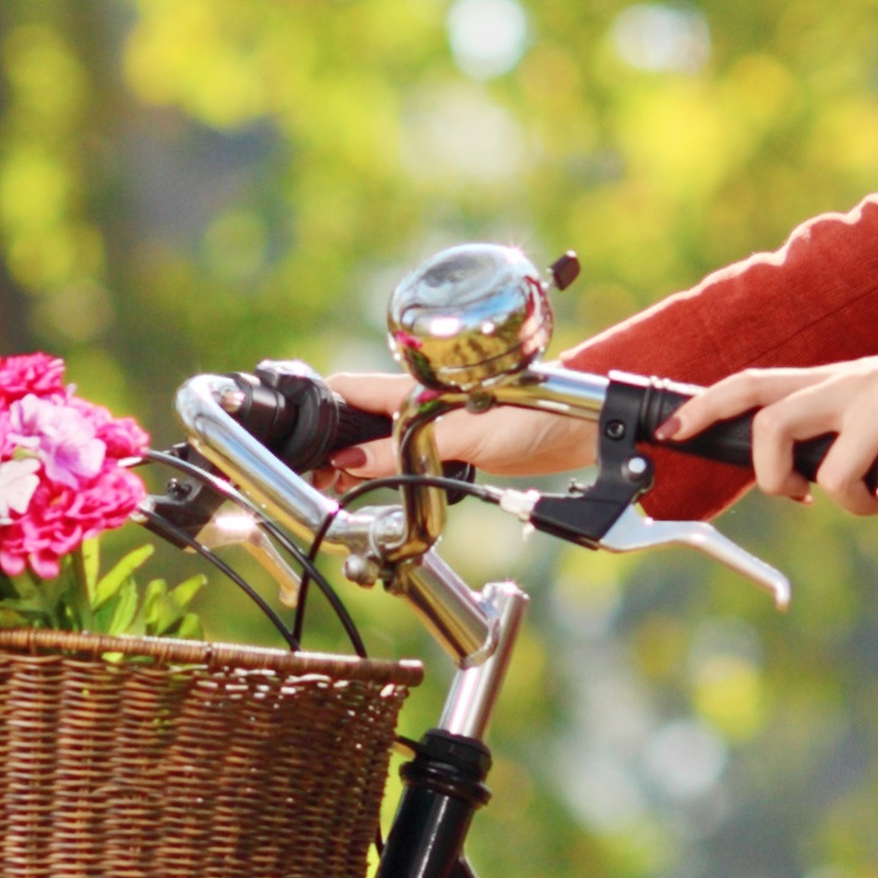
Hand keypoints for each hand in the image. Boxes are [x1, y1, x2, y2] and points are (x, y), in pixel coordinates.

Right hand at [314, 368, 590, 488]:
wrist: (581, 429)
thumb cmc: (534, 417)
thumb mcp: (461, 437)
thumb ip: (403, 448)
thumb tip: (350, 460)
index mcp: (412, 389)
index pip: (347, 389)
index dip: (318, 409)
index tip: (296, 441)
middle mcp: (418, 402)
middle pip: (357, 420)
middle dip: (333, 448)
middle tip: (318, 480)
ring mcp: (435, 423)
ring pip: (379, 441)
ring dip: (359, 464)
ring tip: (341, 488)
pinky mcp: (454, 443)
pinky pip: (405, 456)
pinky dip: (387, 473)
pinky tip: (381, 489)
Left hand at [698, 329, 877, 512]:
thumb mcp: (864, 395)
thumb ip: (826, 424)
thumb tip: (795, 478)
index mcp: (827, 382)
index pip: (749, 385)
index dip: (703, 408)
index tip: (671, 432)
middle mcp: (847, 387)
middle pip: (770, 425)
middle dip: (769, 476)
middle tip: (797, 495)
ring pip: (833, 473)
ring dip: (850, 505)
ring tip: (876, 498)